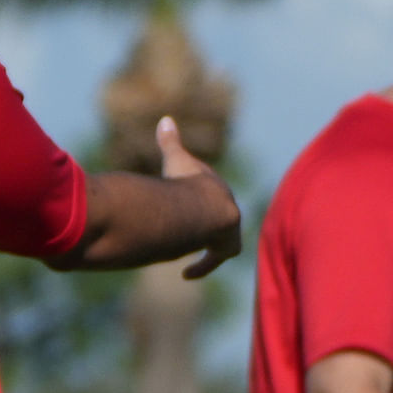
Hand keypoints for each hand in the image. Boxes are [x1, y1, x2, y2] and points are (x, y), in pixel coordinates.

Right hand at [156, 116, 240, 280]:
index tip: (190, 204)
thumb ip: (170, 142)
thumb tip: (165, 118)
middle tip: (191, 232)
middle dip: (206, 223)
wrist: (203, 207)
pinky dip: (204, 266)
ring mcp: (227, 227)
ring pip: (218, 238)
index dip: (199, 198)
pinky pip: (216, 258)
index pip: (209, 192)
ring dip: (205, 245)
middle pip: (217, 216)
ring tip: (188, 256)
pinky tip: (188, 274)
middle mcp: (225, 206)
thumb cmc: (184, 184)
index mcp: (213, 187)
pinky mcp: (226, 246)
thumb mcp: (175, 160)